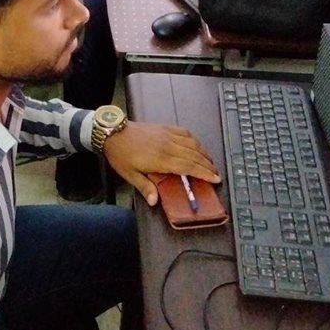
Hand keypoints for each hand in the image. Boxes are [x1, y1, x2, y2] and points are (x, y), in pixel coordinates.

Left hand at [100, 121, 220, 206]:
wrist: (112, 132)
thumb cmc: (121, 154)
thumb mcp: (130, 175)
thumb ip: (145, 187)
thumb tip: (155, 202)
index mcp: (161, 159)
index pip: (188, 166)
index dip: (204, 173)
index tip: (215, 178)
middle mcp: (167, 146)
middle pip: (194, 156)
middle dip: (208, 165)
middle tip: (217, 173)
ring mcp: (167, 135)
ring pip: (192, 143)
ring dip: (204, 153)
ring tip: (210, 162)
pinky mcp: (164, 128)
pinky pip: (184, 132)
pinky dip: (194, 139)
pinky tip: (197, 145)